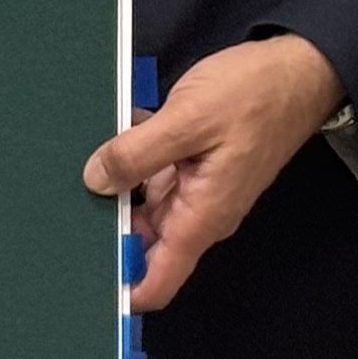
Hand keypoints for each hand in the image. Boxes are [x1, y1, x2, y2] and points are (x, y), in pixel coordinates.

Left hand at [84, 33, 343, 309]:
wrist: (298, 70)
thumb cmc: (255, 96)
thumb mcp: (189, 119)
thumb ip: (137, 153)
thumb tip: (94, 181)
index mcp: (201, 217)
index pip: (158, 282)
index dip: (121, 288)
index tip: (81, 279)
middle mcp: (198, 212)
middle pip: (142, 243)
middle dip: (104, 232)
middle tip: (60, 211)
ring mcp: (195, 188)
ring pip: (143, 206)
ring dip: (113, 189)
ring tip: (73, 166)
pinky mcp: (192, 164)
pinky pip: (153, 174)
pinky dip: (131, 160)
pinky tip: (108, 135)